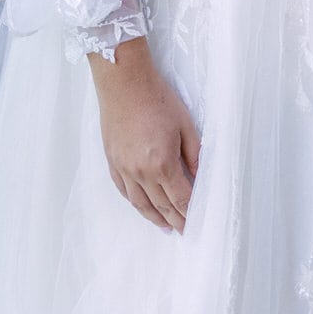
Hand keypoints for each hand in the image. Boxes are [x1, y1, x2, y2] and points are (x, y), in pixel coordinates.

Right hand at [89, 38, 200, 231]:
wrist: (124, 83)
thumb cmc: (158, 99)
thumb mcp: (186, 125)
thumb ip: (194, 155)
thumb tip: (200, 177)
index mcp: (162, 163)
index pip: (180, 198)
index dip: (189, 213)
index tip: (196, 222)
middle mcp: (140, 172)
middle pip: (161, 205)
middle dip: (175, 220)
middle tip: (184, 230)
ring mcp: (123, 169)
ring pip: (140, 203)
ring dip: (154, 218)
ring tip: (166, 227)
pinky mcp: (112, 162)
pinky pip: (123, 191)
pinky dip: (135, 203)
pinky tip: (142, 207)